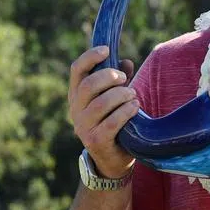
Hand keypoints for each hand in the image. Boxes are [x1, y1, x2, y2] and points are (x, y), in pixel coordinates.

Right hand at [68, 46, 138, 178]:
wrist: (112, 159)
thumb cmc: (114, 122)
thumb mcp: (114, 99)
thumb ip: (118, 80)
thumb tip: (126, 62)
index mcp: (76, 96)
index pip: (76, 70)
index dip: (90, 57)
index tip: (107, 49)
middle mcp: (75, 110)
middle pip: (88, 85)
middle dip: (110, 77)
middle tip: (124, 80)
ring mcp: (84, 127)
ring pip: (100, 104)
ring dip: (121, 96)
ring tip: (132, 96)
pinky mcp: (96, 141)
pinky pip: (112, 122)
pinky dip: (125, 112)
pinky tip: (134, 108)